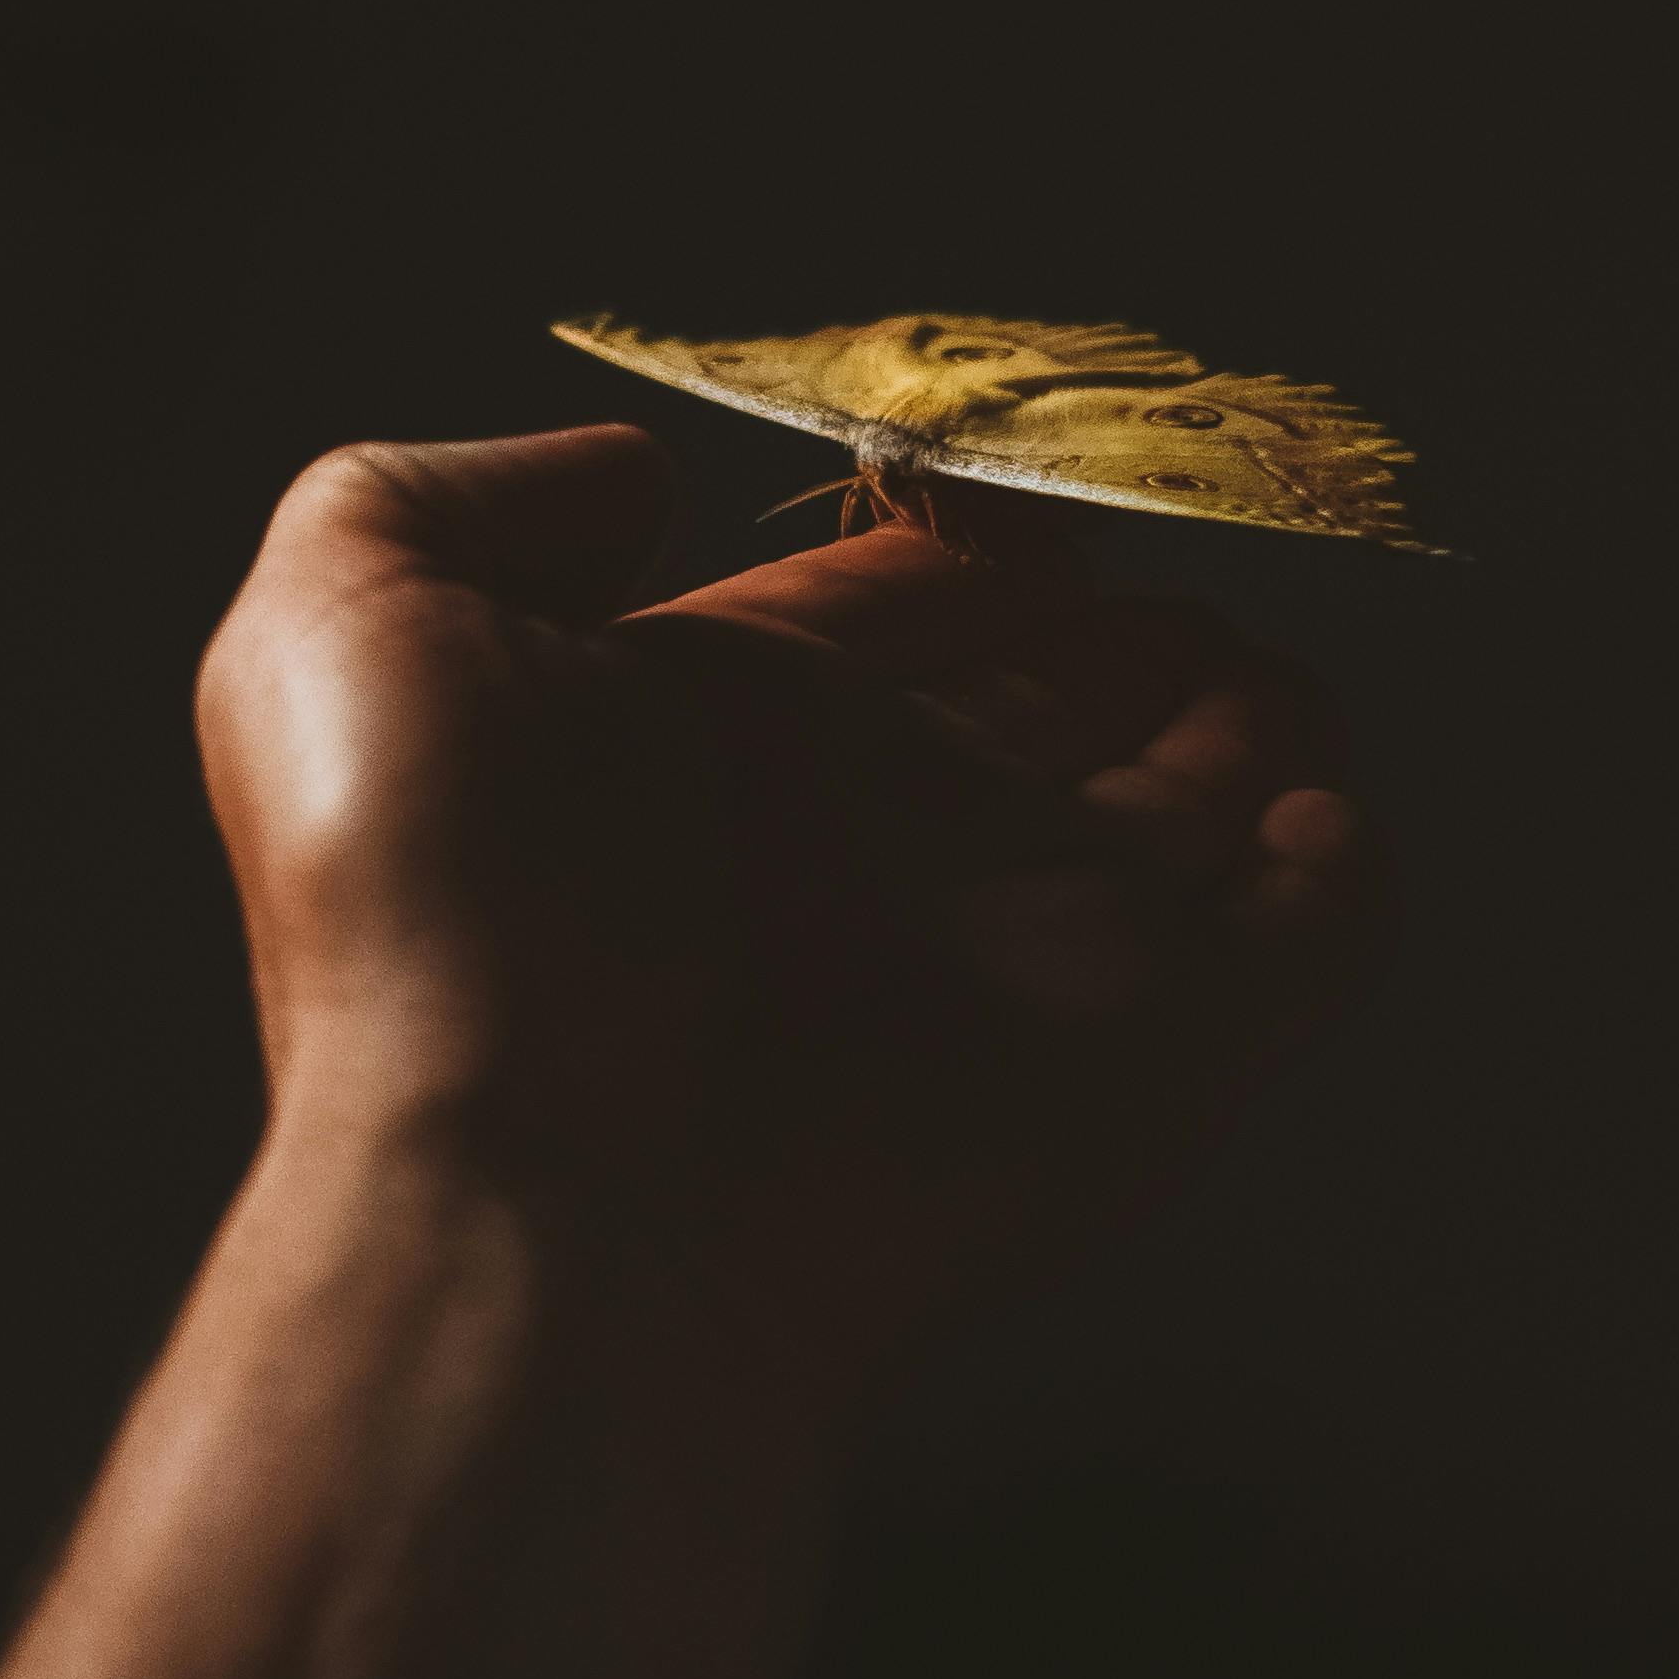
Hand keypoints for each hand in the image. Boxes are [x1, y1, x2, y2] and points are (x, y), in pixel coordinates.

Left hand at [196, 424, 1375, 1408]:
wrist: (540, 1207)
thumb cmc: (431, 921)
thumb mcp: (347, 626)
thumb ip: (466, 498)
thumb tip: (633, 472)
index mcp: (701, 742)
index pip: (873, 616)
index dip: (954, 547)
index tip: (1026, 486)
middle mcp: (858, 846)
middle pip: (1033, 712)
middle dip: (1116, 640)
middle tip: (1187, 569)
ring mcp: (1003, 962)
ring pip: (1169, 825)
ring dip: (1242, 737)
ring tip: (1279, 671)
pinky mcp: (1129, 1068)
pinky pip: (1279, 963)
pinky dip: (1331, 888)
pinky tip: (1330, 812)